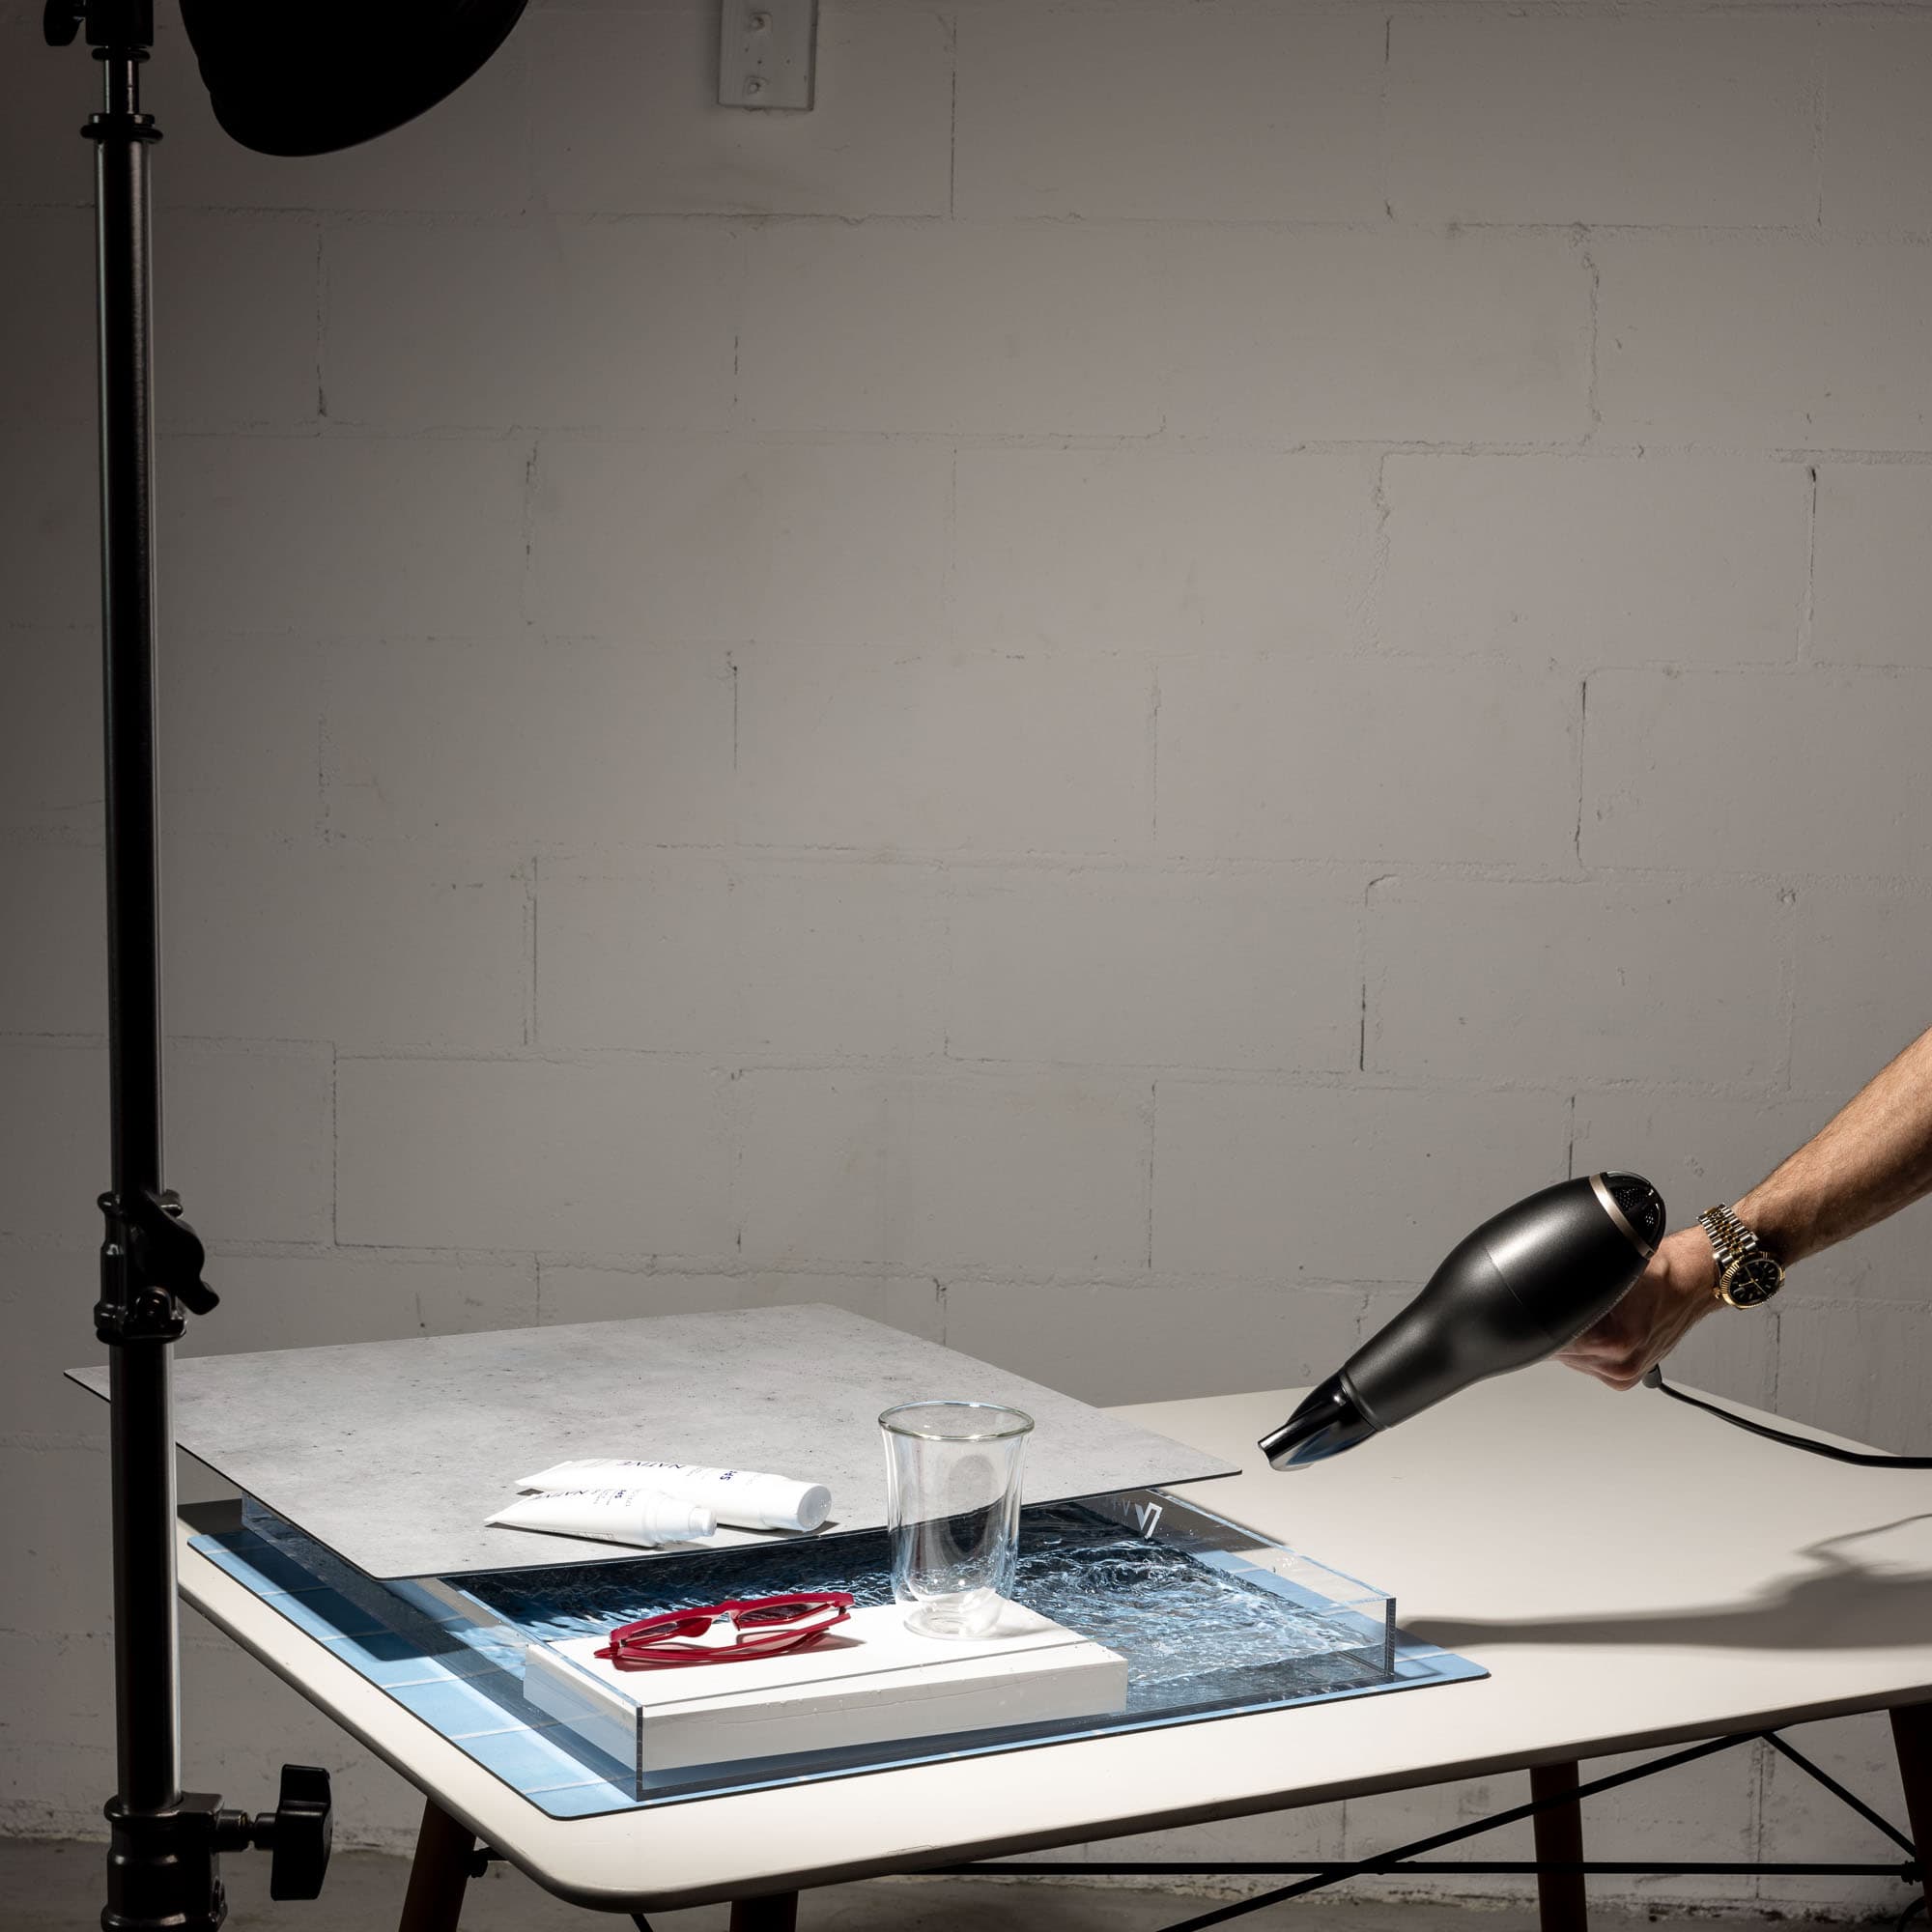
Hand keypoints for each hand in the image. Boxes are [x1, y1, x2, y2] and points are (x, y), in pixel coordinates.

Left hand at [1555, 1224, 1718, 1389]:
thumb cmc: (1659, 1274)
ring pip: (1574, 1359)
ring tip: (1603, 1315)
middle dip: (1564, 1328)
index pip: (1557, 1339)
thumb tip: (1545, 1292)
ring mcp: (1625, 1375)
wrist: (1692, 1284)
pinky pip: (1590, 1363)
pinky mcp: (1627, 1377)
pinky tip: (1605, 1327)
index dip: (1549, 1319)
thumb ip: (1577, 1289)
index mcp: (1617, 1343)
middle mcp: (1623, 1366)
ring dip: (1578, 1339)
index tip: (1552, 1305)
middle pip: (1562, 1352)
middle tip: (1585, 1305)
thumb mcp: (1609, 1273)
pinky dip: (1591, 1347)